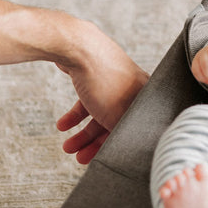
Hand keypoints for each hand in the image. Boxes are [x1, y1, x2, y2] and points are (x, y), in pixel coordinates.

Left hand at [55, 21, 148, 163]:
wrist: (80, 47)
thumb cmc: (105, 80)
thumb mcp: (118, 116)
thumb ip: (124, 133)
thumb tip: (129, 150)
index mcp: (144, 97)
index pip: (134, 128)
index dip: (118, 145)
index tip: (103, 159)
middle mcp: (133, 89)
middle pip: (115, 123)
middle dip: (94, 143)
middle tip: (79, 157)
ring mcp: (114, 81)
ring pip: (99, 114)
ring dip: (81, 133)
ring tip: (67, 147)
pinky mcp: (95, 76)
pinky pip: (87, 101)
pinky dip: (74, 115)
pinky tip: (62, 125)